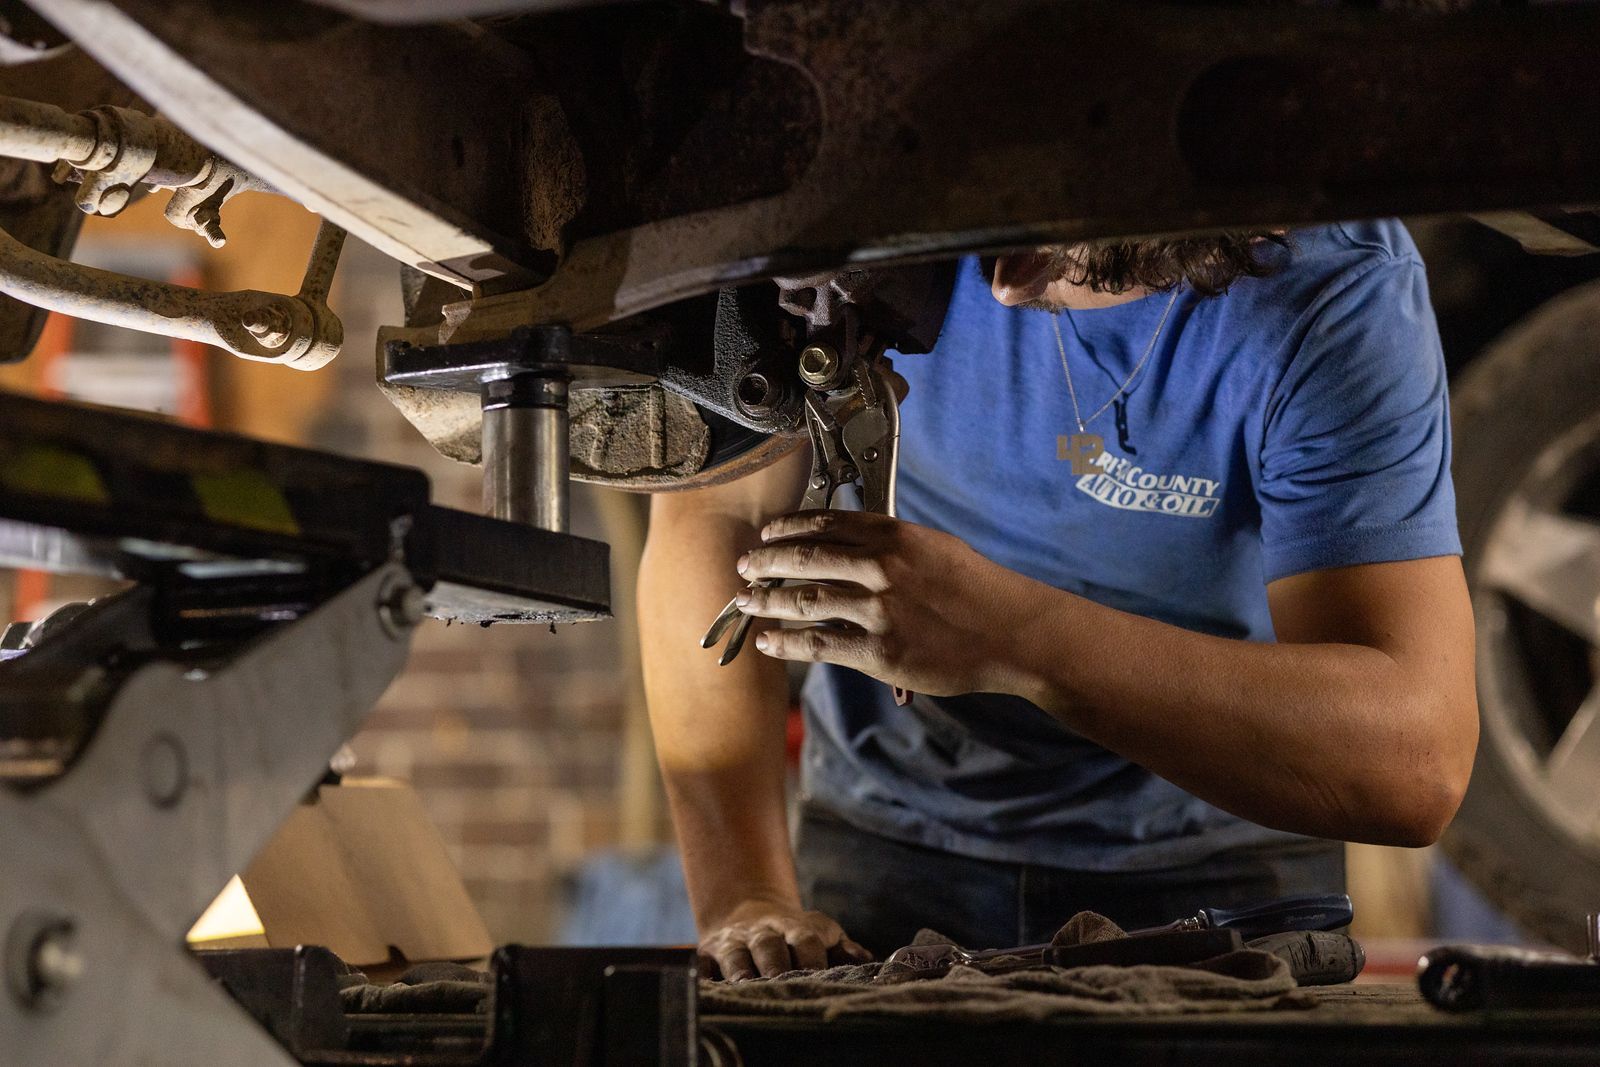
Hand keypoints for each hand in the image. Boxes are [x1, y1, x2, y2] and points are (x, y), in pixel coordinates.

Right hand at [699, 899, 871, 979]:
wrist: (748, 913)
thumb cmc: (796, 936)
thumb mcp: (823, 934)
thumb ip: (845, 949)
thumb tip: (870, 963)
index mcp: (796, 927)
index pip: (806, 938)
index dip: (812, 957)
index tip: (818, 977)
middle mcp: (762, 933)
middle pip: (769, 944)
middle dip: (774, 963)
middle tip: (780, 982)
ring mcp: (732, 943)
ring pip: (734, 955)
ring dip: (739, 970)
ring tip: (745, 986)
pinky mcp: (705, 956)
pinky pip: (700, 966)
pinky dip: (701, 977)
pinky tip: (707, 991)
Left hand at [735, 510, 1038, 696]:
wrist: (1013, 634)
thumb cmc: (980, 591)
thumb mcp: (936, 549)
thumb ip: (894, 545)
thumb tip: (856, 545)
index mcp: (894, 536)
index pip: (826, 524)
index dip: (788, 528)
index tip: (768, 533)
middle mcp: (881, 567)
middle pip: (805, 558)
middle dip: (766, 562)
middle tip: (745, 567)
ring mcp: (878, 610)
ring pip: (804, 601)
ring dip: (766, 600)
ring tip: (745, 601)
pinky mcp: (879, 651)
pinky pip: (818, 644)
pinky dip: (785, 642)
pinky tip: (767, 641)